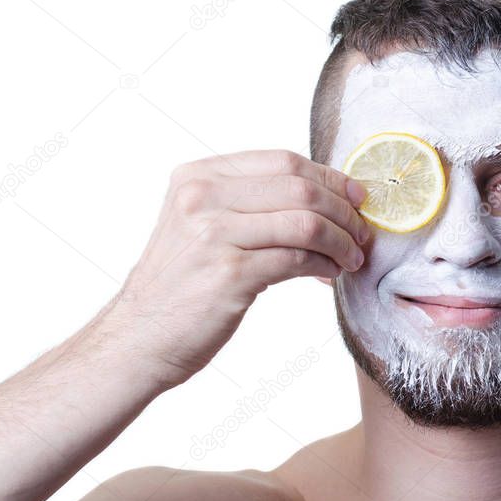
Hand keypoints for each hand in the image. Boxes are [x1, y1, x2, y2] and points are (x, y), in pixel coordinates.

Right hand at [106, 149, 368, 386]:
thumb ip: (249, 203)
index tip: (356, 197)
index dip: (330, 177)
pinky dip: (325, 265)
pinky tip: (329, 275)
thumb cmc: (180, 285)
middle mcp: (202, 197)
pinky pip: (298, 260)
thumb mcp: (201, 224)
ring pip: (306, 222)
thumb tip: (324, 196)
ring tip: (352, 258)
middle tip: (362, 233)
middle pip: (300, 187)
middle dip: (343, 211)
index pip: (283, 161)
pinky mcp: (229, 274)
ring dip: (341, 241)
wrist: (139, 338)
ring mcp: (213, 234)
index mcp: (198, 176)